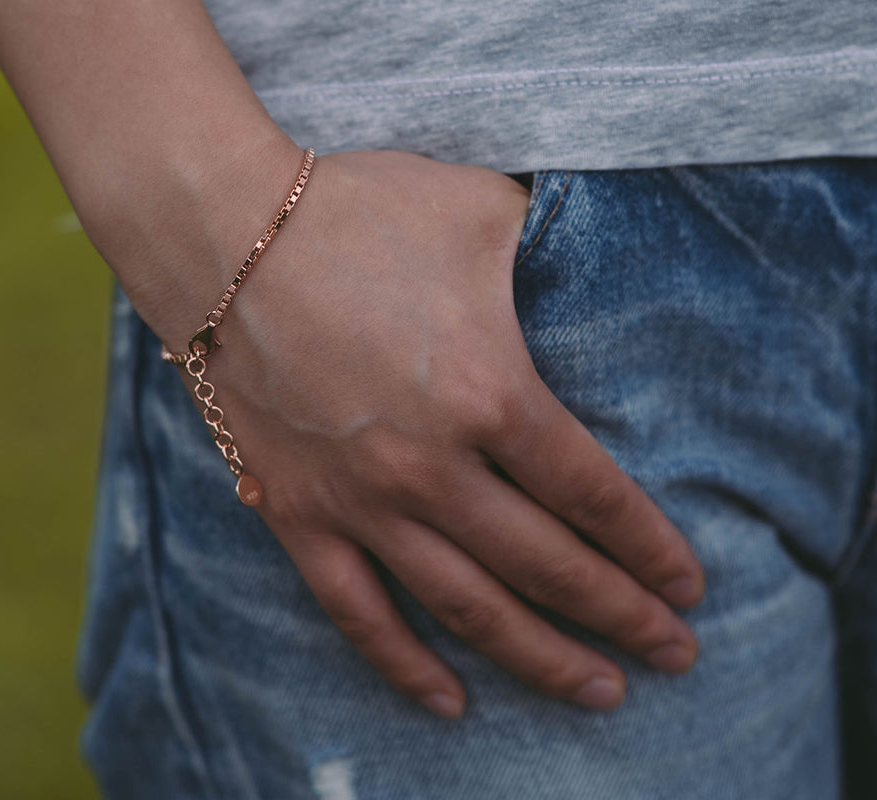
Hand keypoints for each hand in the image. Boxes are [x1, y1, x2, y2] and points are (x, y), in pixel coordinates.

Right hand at [143, 150, 705, 717]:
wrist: (222, 234)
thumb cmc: (354, 212)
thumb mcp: (476, 209)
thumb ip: (546, 242)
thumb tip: (583, 256)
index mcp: (488, 392)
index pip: (593, 495)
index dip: (649, 548)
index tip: (688, 584)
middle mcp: (431, 466)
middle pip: (547, 566)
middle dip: (623, 617)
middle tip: (676, 654)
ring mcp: (359, 499)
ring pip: (466, 609)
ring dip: (540, 659)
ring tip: (599, 692)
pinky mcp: (296, 512)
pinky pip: (356, 612)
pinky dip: (406, 665)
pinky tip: (451, 701)